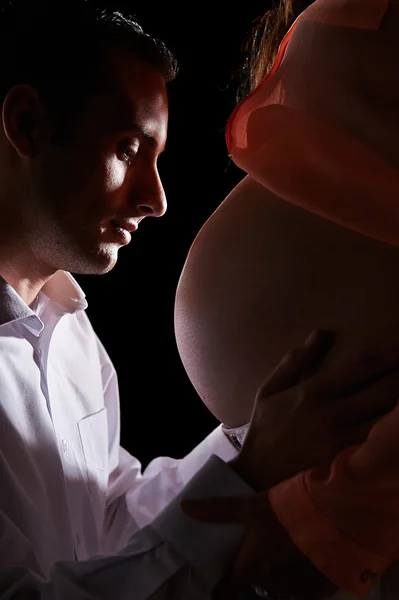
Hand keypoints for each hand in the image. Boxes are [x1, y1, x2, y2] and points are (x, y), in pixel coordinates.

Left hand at [182, 491, 336, 599]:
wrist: (332, 519)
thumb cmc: (283, 513)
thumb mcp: (248, 506)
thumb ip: (217, 509)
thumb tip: (184, 507)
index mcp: (252, 568)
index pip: (228, 590)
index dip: (221, 588)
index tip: (217, 585)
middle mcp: (271, 584)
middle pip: (257, 584)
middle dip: (255, 573)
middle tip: (258, 556)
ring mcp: (297, 589)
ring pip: (281, 586)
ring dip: (279, 575)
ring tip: (284, 554)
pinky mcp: (320, 588)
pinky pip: (305, 589)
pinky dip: (302, 578)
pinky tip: (306, 560)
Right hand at [229, 329, 398, 490]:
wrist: (258, 471)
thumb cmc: (265, 425)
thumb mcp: (271, 388)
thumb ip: (297, 360)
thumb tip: (321, 332)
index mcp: (314, 391)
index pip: (361, 365)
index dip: (388, 353)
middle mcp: (332, 413)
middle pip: (383, 391)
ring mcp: (342, 439)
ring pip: (386, 419)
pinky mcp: (346, 460)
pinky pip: (377, 442)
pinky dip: (390, 431)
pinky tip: (396, 422)